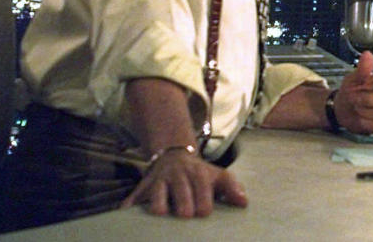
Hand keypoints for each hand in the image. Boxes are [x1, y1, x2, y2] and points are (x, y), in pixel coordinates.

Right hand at [120, 150, 246, 217]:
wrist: (174, 156)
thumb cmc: (200, 174)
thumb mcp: (218, 175)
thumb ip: (232, 187)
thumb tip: (244, 202)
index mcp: (198, 174)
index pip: (203, 192)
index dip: (203, 205)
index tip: (203, 213)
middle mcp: (178, 177)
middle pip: (182, 196)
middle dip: (184, 207)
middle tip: (185, 215)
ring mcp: (159, 182)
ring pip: (157, 196)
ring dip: (159, 206)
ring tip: (162, 214)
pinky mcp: (143, 188)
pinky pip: (134, 197)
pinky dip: (130, 207)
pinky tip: (128, 214)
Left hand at [334, 52, 372, 133]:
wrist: (343, 110)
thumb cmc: (351, 90)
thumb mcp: (353, 79)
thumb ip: (362, 69)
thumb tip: (367, 54)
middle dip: (367, 98)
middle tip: (356, 98)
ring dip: (363, 111)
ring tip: (358, 108)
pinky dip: (364, 122)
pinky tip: (361, 117)